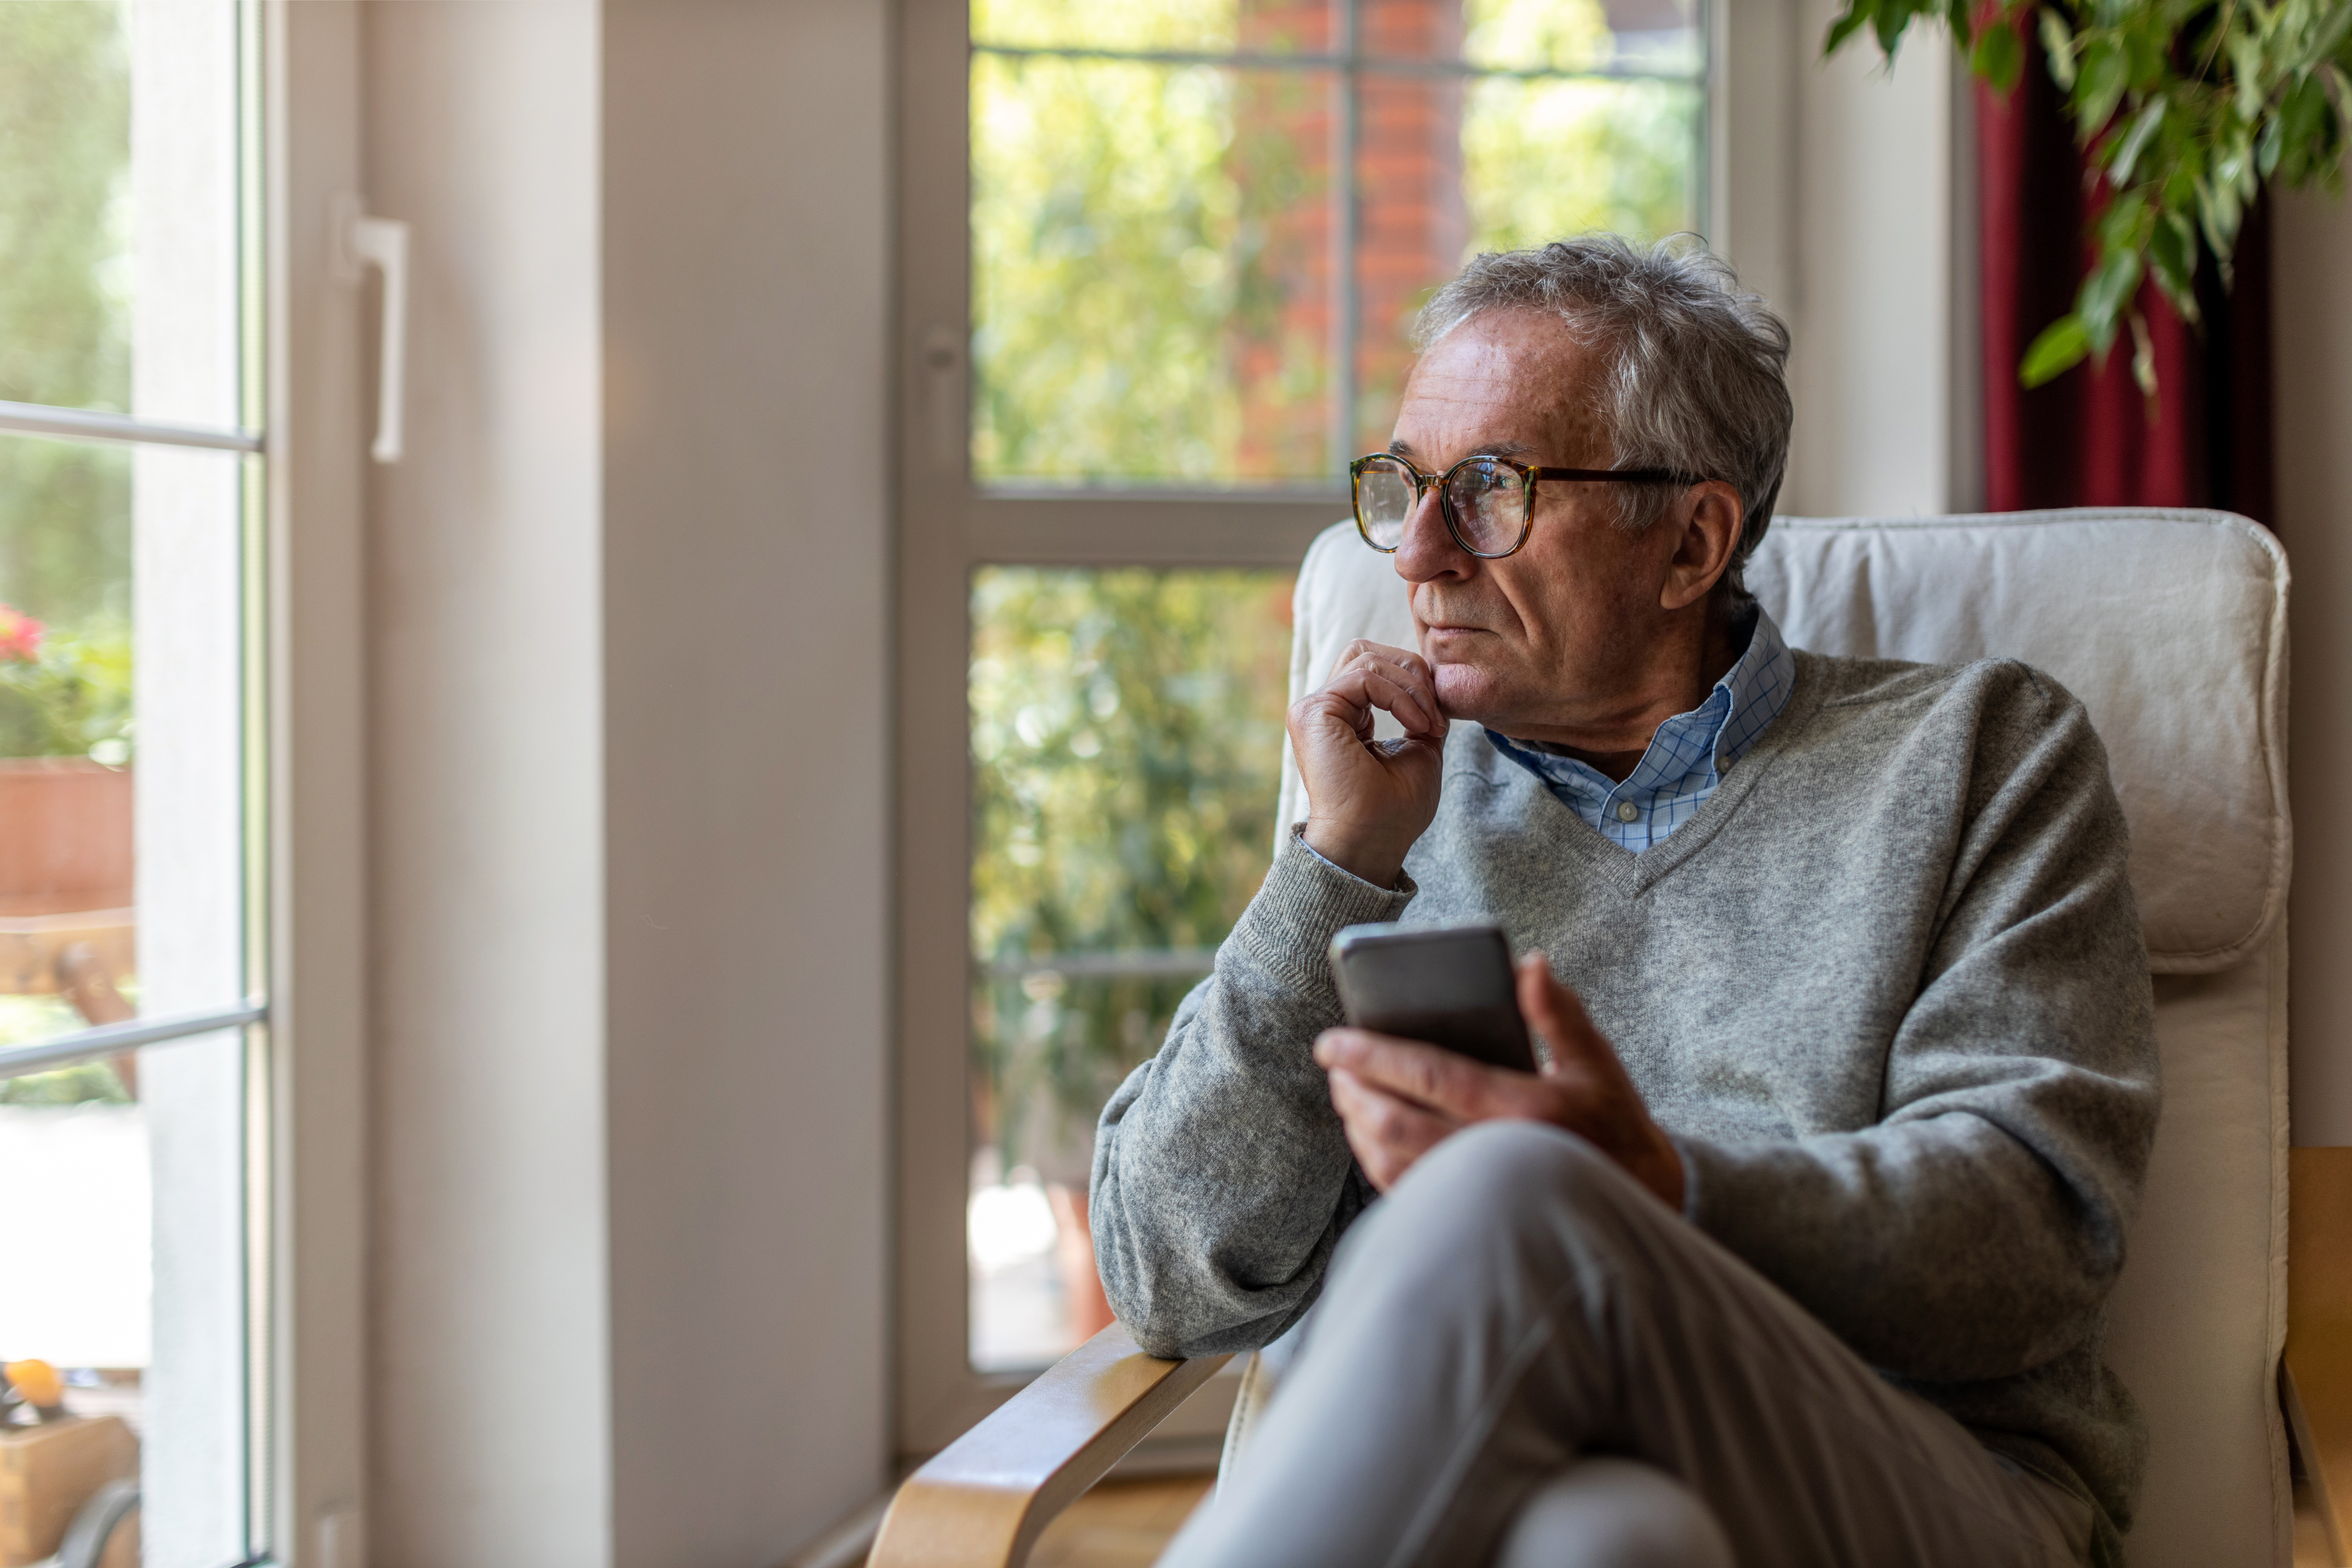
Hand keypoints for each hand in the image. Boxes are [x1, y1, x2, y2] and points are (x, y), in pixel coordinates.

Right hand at [1288, 640, 1446, 885]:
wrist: (1372, 840)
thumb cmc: (1394, 810)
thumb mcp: (1420, 750)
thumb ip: (1421, 714)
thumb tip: (1436, 687)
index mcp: (1344, 718)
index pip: (1374, 667)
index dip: (1414, 680)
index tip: (1441, 720)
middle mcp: (1323, 710)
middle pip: (1365, 651)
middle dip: (1410, 670)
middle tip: (1435, 710)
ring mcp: (1314, 709)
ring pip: (1366, 657)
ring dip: (1411, 686)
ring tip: (1429, 723)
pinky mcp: (1314, 712)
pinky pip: (1364, 676)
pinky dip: (1399, 696)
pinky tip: (1416, 725)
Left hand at [1314, 953, 1683, 1206]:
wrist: (1639, 1192)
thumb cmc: (1612, 1117)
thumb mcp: (1596, 1059)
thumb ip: (1558, 1011)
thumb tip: (1528, 964)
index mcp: (1523, 1107)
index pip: (1430, 1075)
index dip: (1374, 1055)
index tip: (1332, 1041)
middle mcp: (1495, 1153)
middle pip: (1396, 1121)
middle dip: (1353, 1089)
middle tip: (1334, 1063)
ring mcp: (1479, 1190)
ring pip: (1391, 1160)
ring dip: (1357, 1123)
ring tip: (1346, 1091)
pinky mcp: (1469, 1212)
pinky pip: (1403, 1189)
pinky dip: (1374, 1159)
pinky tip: (1367, 1133)